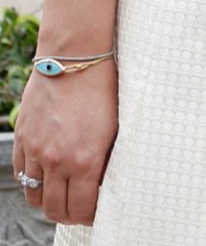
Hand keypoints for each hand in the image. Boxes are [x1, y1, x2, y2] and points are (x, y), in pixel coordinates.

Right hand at [12, 61, 117, 225]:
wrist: (75, 58)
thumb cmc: (104, 88)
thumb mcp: (115, 127)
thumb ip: (106, 158)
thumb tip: (104, 182)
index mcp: (85, 160)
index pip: (79, 208)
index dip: (89, 216)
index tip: (97, 212)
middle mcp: (56, 160)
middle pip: (54, 208)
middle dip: (68, 215)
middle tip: (79, 209)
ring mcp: (35, 150)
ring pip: (34, 194)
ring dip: (48, 200)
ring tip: (62, 195)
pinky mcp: (23, 138)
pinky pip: (21, 172)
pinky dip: (32, 180)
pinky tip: (47, 175)